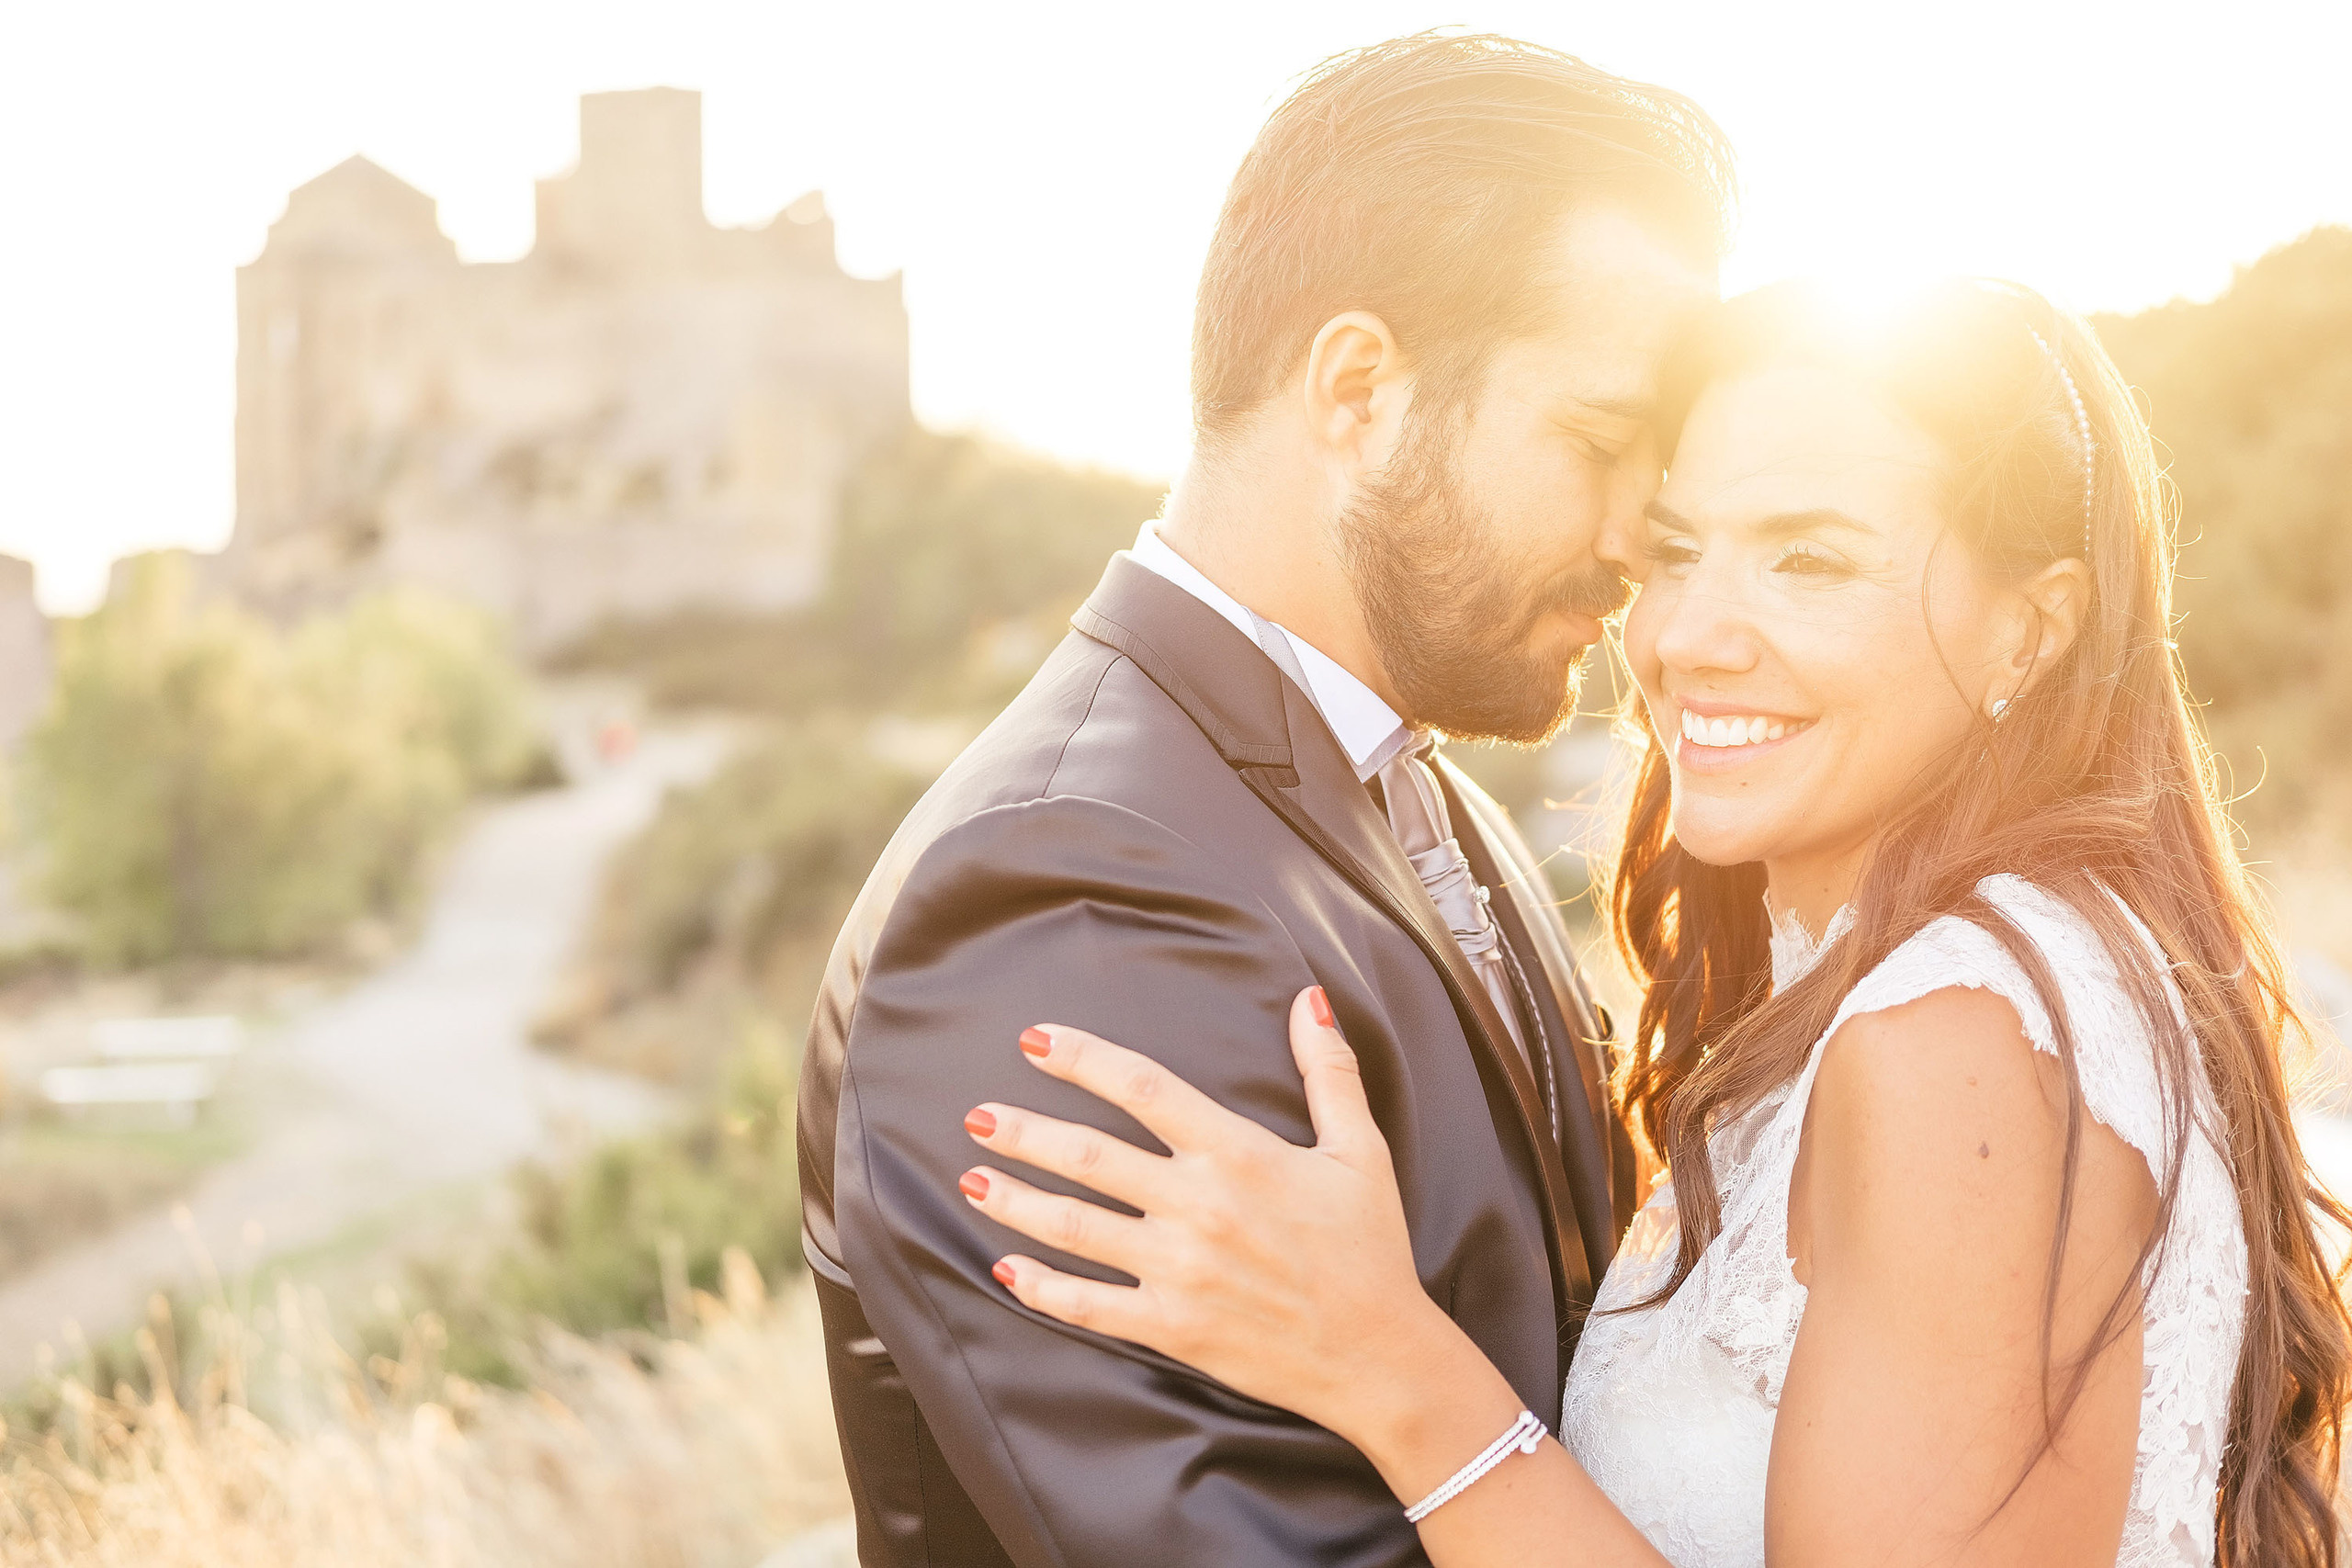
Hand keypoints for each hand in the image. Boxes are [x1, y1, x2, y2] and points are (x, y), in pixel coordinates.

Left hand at [958, 986, 1454, 1446]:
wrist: (1378, 1356)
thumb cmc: (1369, 1248)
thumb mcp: (1360, 1150)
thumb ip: (1329, 1072)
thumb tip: (1310, 1000)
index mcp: (1238, 1152)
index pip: (1144, 1088)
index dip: (1084, 1059)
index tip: (1036, 1040)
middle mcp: (1199, 1205)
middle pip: (1090, 1157)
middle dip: (1025, 1133)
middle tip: (977, 1116)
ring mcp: (1180, 1269)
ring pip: (1075, 1227)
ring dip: (1016, 1201)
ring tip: (971, 1180)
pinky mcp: (1173, 1326)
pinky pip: (1091, 1305)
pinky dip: (1043, 1288)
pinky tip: (1006, 1269)